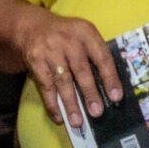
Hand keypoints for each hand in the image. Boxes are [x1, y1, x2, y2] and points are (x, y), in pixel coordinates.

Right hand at [14, 7, 123, 124]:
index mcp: (86, 32)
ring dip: (70, 103)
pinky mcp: (35, 60)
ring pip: (62, 81)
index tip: (116, 97)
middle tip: (96, 112)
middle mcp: (68, 39)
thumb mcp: (83, 35)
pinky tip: (59, 116)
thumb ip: (95, 55)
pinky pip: (45, 85)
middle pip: (81, 70)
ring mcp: (50, 49)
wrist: (32, 26)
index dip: (110, 78)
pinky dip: (52, 103)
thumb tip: (110, 88)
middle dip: (90, 93)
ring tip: (77, 121)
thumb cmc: (66, 36)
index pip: (102, 57)